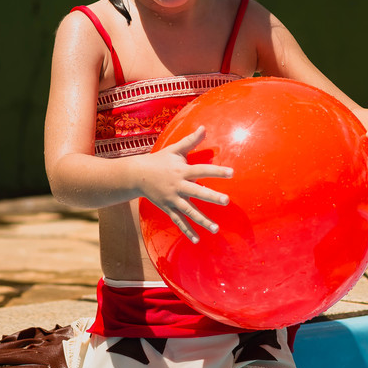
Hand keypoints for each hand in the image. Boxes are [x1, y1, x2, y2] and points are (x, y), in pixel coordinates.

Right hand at [137, 127, 232, 242]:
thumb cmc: (159, 160)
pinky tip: (198, 240)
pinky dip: (187, 231)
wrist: (136, 176)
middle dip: (211, 197)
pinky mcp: (168, 208)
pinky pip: (178, 222)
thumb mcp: (174, 150)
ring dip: (202, 220)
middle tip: (226, 201)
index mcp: (182, 170)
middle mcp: (178, 186)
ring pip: (189, 211)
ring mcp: (172, 199)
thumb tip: (204, 127)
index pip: (202, 170)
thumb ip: (191, 141)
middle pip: (197, 192)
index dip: (217, 171)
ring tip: (216, 229)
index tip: (232, 172)